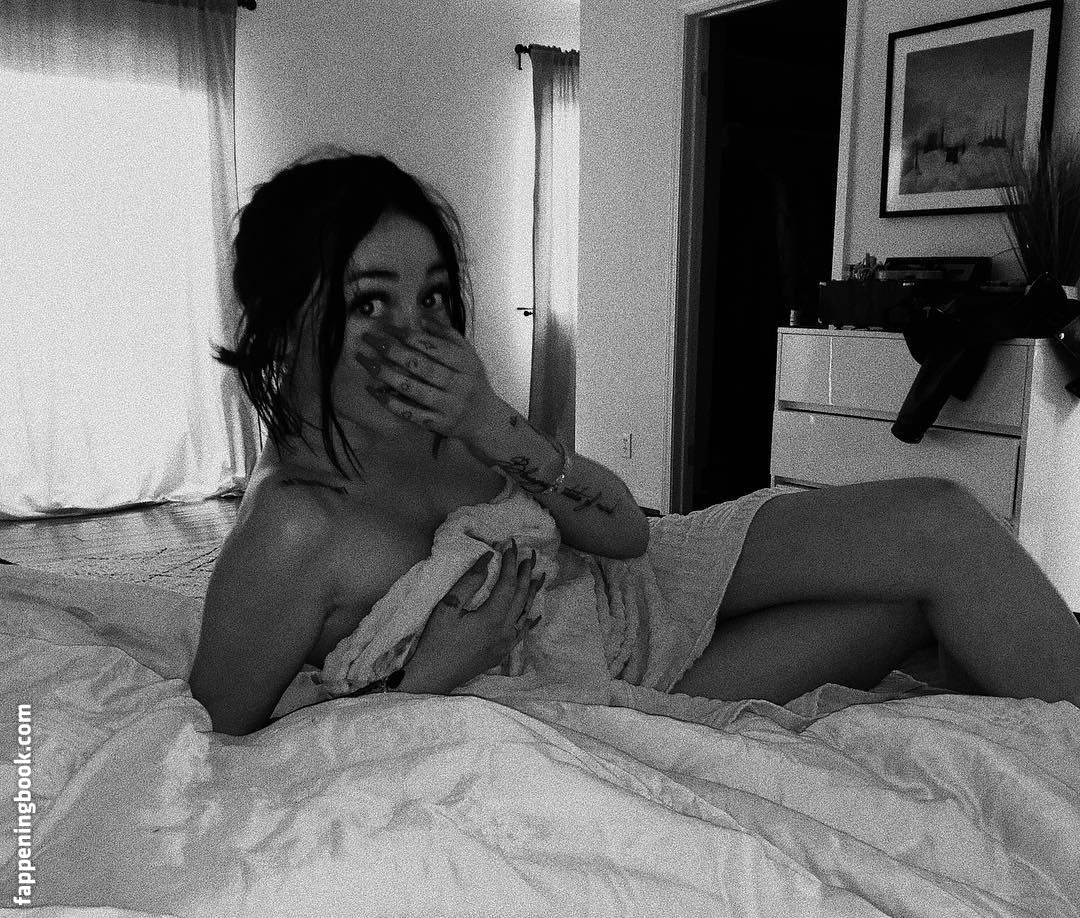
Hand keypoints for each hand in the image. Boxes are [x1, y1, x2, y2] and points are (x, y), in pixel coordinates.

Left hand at [356, 312, 504, 443]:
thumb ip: (448, 335)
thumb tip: (422, 318)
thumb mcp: (469, 355)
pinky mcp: (438, 424)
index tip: (387, 328)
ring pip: (413, 389)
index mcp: (467, 364)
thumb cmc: (472, 382)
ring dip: (387, 375)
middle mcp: (459, 385)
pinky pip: (410, 413)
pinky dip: (390, 402)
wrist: (486, 419)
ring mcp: (449, 406)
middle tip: (370, 339)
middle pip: (422, 366)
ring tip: (366, 361)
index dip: (409, 336)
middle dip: (392, 351)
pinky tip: (374, 390)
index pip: (434, 347)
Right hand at [398, 539, 544, 693]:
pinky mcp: (502, 652)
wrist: (434, 676)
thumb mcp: (448, 607)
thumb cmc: (436, 640)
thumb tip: (487, 559)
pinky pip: (522, 632)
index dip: (511, 564)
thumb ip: (469, 582)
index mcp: (492, 618)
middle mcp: (505, 631)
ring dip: (532, 593)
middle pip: (521, 597)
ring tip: (540, 575)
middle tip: (529, 555)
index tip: (511, 546)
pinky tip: (536, 614)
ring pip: (525, 613)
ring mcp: (506, 643)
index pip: (508, 584)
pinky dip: (530, 620)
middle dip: (525, 574)